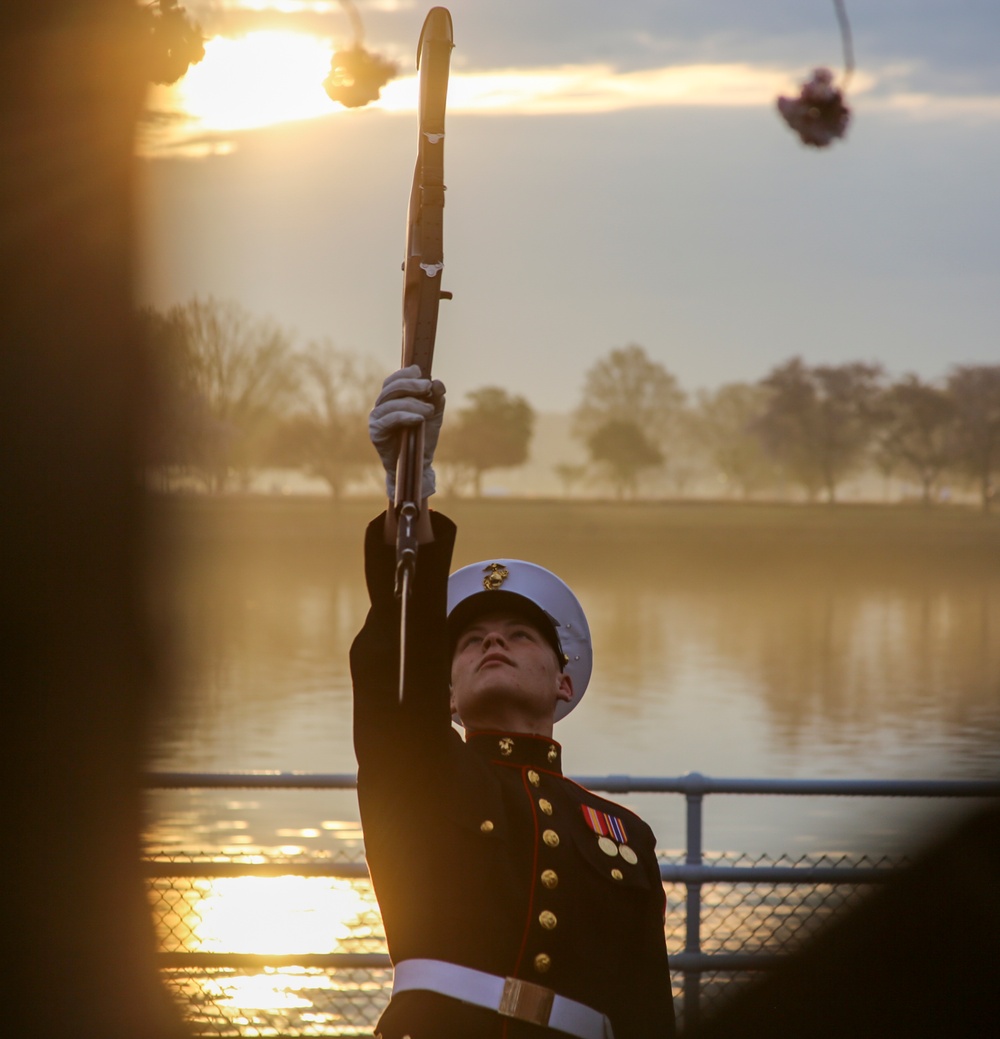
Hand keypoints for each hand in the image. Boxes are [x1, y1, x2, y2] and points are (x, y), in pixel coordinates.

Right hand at [369, 365, 445, 497]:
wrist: (418, 464)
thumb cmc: (423, 437)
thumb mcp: (434, 415)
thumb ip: (436, 398)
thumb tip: (438, 382)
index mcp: (393, 399)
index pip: (393, 380)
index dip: (405, 373)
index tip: (421, 372)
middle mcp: (382, 406)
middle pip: (390, 388)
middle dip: (410, 384)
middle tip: (427, 387)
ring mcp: (377, 419)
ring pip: (391, 403)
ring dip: (412, 403)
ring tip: (429, 410)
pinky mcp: (376, 433)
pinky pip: (389, 420)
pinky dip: (404, 416)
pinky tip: (418, 419)